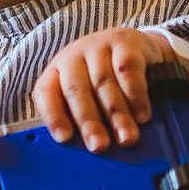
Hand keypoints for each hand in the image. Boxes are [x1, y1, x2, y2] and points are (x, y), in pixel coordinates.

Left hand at [31, 27, 176, 150]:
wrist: (134, 46)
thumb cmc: (105, 79)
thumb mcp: (87, 94)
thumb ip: (81, 116)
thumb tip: (87, 148)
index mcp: (56, 71)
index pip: (45, 92)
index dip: (53, 116)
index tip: (64, 139)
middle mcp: (72, 56)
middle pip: (76, 90)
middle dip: (89, 121)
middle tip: (99, 146)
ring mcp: (97, 46)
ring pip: (104, 82)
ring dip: (117, 114)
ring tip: (126, 138)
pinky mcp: (123, 41)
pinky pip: (128, 69)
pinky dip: (136, 95)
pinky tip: (142, 115)